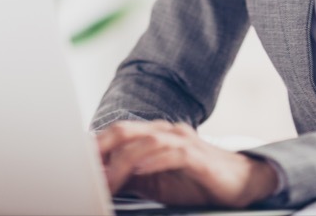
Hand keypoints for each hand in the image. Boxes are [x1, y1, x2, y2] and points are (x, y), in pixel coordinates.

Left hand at [95, 120, 278, 207]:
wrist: (241, 183)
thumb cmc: (198, 181)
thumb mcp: (158, 182)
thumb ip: (132, 177)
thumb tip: (102, 181)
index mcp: (154, 136)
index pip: (118, 134)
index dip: (95, 147)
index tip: (74, 164)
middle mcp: (167, 132)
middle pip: (126, 131)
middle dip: (101, 148)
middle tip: (82, 167)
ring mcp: (183, 141)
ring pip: (146, 142)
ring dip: (123, 162)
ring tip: (107, 179)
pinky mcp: (198, 156)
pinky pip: (173, 154)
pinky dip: (154, 161)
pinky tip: (140, 170)